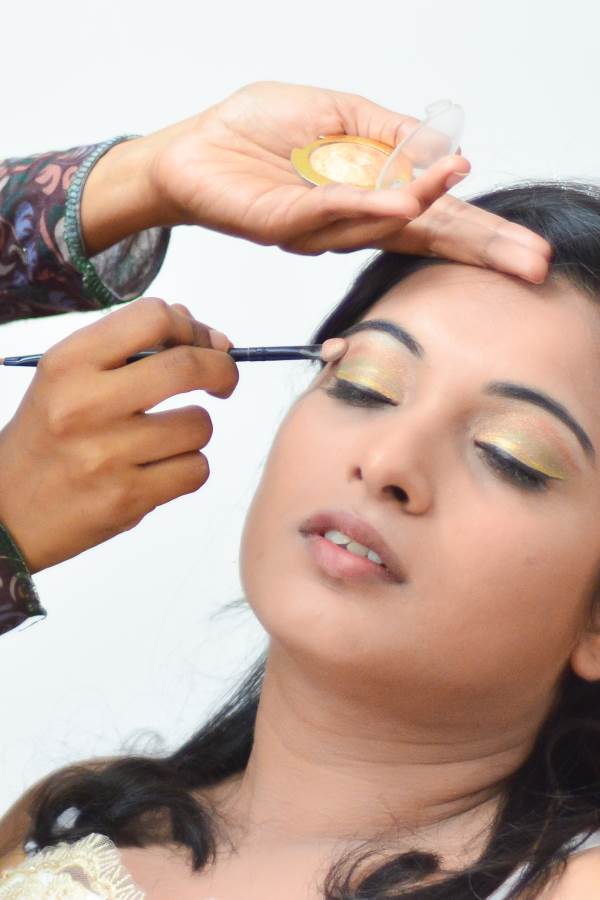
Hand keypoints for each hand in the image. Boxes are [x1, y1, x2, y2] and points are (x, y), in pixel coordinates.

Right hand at [0, 300, 237, 572]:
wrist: (5, 514)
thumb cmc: (48, 437)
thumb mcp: (67, 380)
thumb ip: (129, 349)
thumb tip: (205, 333)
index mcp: (68, 363)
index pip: (153, 318)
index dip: (194, 328)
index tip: (206, 345)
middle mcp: (84, 404)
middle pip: (187, 367)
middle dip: (222, 371)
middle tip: (223, 382)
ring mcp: (106, 455)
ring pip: (199, 425)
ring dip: (195, 431)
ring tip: (165, 440)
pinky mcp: (126, 499)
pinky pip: (196, 470)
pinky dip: (188, 469)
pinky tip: (160, 470)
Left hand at [81, 82, 550, 282]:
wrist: (192, 149)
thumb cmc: (257, 131)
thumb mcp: (336, 114)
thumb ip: (387, 134)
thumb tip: (444, 152)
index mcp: (369, 195)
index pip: (436, 218)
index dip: (480, 233)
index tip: (526, 250)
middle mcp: (351, 222)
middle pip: (424, 239)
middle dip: (477, 249)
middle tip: (528, 264)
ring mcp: (320, 230)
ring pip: (381, 224)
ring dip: (423, 204)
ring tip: (456, 188)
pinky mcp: (284, 225)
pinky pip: (331, 214)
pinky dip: (367, 205)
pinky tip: (402, 201)